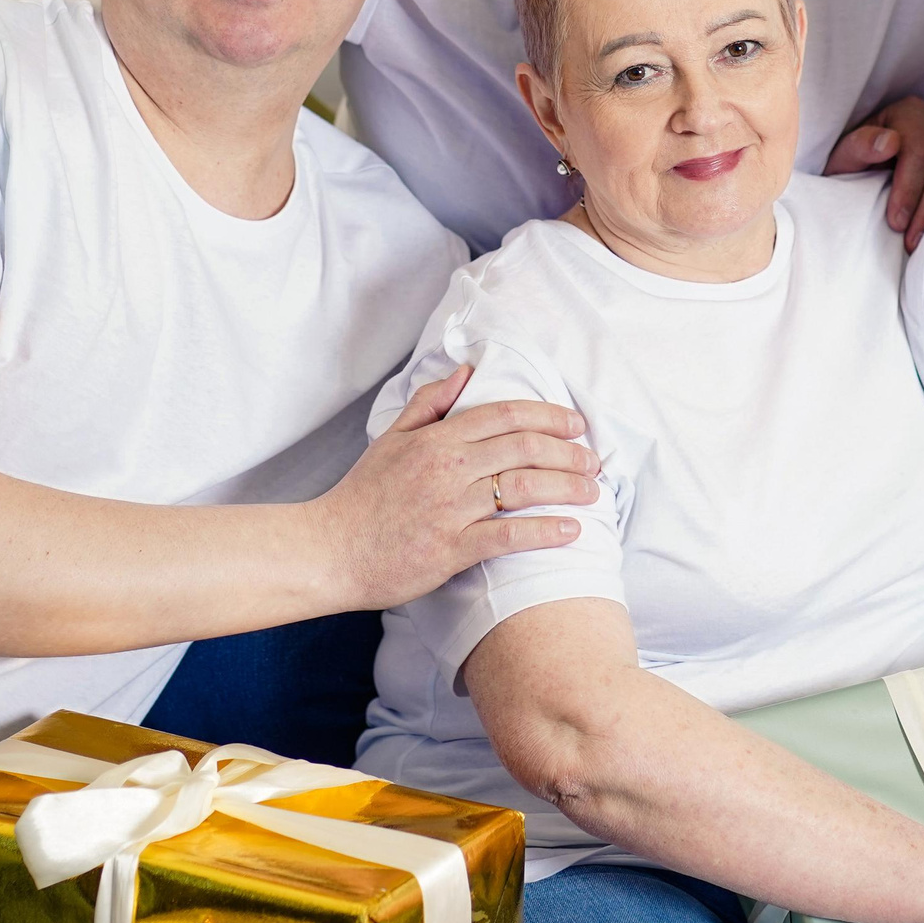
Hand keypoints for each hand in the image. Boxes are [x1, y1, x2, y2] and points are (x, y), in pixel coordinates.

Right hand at [314, 365, 601, 609]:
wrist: (330, 549)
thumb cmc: (362, 497)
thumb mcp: (391, 438)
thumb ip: (430, 403)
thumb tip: (465, 373)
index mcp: (437, 439)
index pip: (505, 415)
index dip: (548, 416)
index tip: (576, 425)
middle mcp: (448, 468)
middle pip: (524, 447)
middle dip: (568, 451)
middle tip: (594, 461)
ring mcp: (451, 508)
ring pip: (523, 487)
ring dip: (567, 487)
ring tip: (593, 492)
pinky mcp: (452, 548)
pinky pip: (508, 536)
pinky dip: (545, 531)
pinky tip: (572, 530)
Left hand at [824, 94, 923, 250]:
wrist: (866, 162)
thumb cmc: (855, 157)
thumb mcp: (845, 154)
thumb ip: (859, 146)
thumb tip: (889, 142)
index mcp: (910, 112)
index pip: (919, 153)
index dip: (909, 190)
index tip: (896, 222)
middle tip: (907, 239)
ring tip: (917, 240)